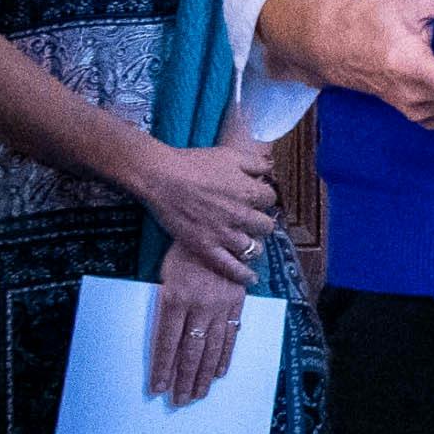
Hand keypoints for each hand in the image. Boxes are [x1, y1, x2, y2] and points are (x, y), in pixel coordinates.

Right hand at [119, 127, 279, 283]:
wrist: (161, 177)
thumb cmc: (194, 163)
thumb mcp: (230, 155)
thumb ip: (256, 163)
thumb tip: (271, 169)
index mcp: (248, 191)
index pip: (270, 198)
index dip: (263, 197)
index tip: (256, 197)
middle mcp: (240, 216)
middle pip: (266, 226)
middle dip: (261, 222)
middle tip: (251, 220)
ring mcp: (224, 235)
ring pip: (253, 248)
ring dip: (254, 246)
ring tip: (249, 243)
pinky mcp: (206, 248)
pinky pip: (231, 267)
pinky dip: (243, 275)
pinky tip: (250, 278)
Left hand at [148, 247, 248, 411]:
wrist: (216, 228)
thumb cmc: (182, 253)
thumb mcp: (164, 276)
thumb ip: (166, 307)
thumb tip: (165, 343)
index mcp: (175, 298)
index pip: (166, 343)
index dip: (162, 369)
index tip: (157, 389)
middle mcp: (198, 306)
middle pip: (189, 352)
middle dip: (183, 380)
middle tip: (178, 401)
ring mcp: (220, 305)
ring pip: (211, 348)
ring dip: (203, 375)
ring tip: (197, 395)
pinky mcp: (236, 302)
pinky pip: (231, 335)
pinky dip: (224, 356)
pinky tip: (218, 373)